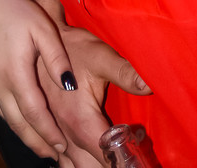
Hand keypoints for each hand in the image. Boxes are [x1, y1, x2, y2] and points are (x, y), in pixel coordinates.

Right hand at [0, 0, 73, 159]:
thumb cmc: (17, 14)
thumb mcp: (42, 29)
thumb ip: (56, 58)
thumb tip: (69, 84)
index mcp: (16, 74)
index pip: (34, 112)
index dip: (48, 132)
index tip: (62, 145)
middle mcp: (0, 86)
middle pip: (20, 124)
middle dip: (38, 142)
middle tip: (56, 155)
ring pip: (9, 120)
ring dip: (27, 136)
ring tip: (44, 147)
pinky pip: (3, 110)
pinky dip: (16, 123)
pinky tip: (26, 125)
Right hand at [36, 21, 151, 167]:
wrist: (46, 41)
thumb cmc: (75, 48)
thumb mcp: (102, 56)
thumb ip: (126, 73)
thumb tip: (151, 84)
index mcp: (79, 119)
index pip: (105, 153)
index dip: (123, 160)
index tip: (137, 160)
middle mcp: (64, 133)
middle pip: (87, 165)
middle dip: (108, 165)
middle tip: (129, 161)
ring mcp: (54, 134)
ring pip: (72, 165)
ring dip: (90, 166)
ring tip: (113, 162)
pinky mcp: (49, 130)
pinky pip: (61, 159)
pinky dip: (74, 164)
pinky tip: (85, 162)